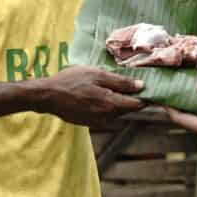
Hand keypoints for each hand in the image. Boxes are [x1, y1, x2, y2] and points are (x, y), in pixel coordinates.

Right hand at [28, 66, 144, 126]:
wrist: (48, 96)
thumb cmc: (72, 81)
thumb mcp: (97, 74)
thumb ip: (120, 82)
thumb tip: (141, 86)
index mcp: (111, 105)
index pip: (137, 105)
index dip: (145, 96)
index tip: (148, 86)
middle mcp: (107, 117)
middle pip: (127, 109)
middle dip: (131, 98)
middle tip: (130, 83)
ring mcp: (97, 122)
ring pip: (116, 112)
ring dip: (118, 102)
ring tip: (111, 86)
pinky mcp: (89, 122)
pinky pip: (104, 115)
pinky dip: (106, 106)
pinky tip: (98, 94)